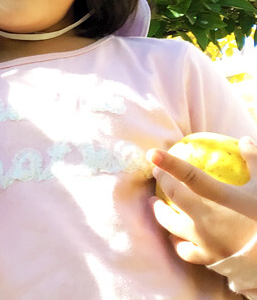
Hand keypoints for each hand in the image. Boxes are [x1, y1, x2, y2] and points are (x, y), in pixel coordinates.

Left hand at [148, 136, 256, 264]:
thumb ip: (254, 161)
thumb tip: (244, 140)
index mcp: (220, 198)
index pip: (189, 175)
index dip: (169, 163)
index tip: (152, 153)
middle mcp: (206, 218)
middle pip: (173, 197)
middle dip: (162, 183)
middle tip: (157, 174)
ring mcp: (205, 240)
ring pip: (170, 225)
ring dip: (161, 213)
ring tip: (156, 205)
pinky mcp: (208, 258)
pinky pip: (184, 250)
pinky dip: (177, 243)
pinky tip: (175, 238)